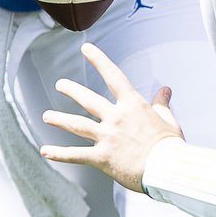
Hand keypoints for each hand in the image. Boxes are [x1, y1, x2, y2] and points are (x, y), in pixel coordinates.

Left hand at [39, 43, 183, 192]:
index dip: (99, 61)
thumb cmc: (169, 144)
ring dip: (59, 119)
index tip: (86, 49)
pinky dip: (59, 153)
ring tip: (46, 115)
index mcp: (133, 105)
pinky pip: (75, 155)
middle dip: (72, 90)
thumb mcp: (168, 119)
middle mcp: (116, 117)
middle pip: (88, 100)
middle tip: (60, 84)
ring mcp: (106, 137)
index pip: (114, 77)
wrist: (166, 167)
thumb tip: (165, 90)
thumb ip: (161, 103)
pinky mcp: (101, 157)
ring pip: (77, 125)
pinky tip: (45, 150)